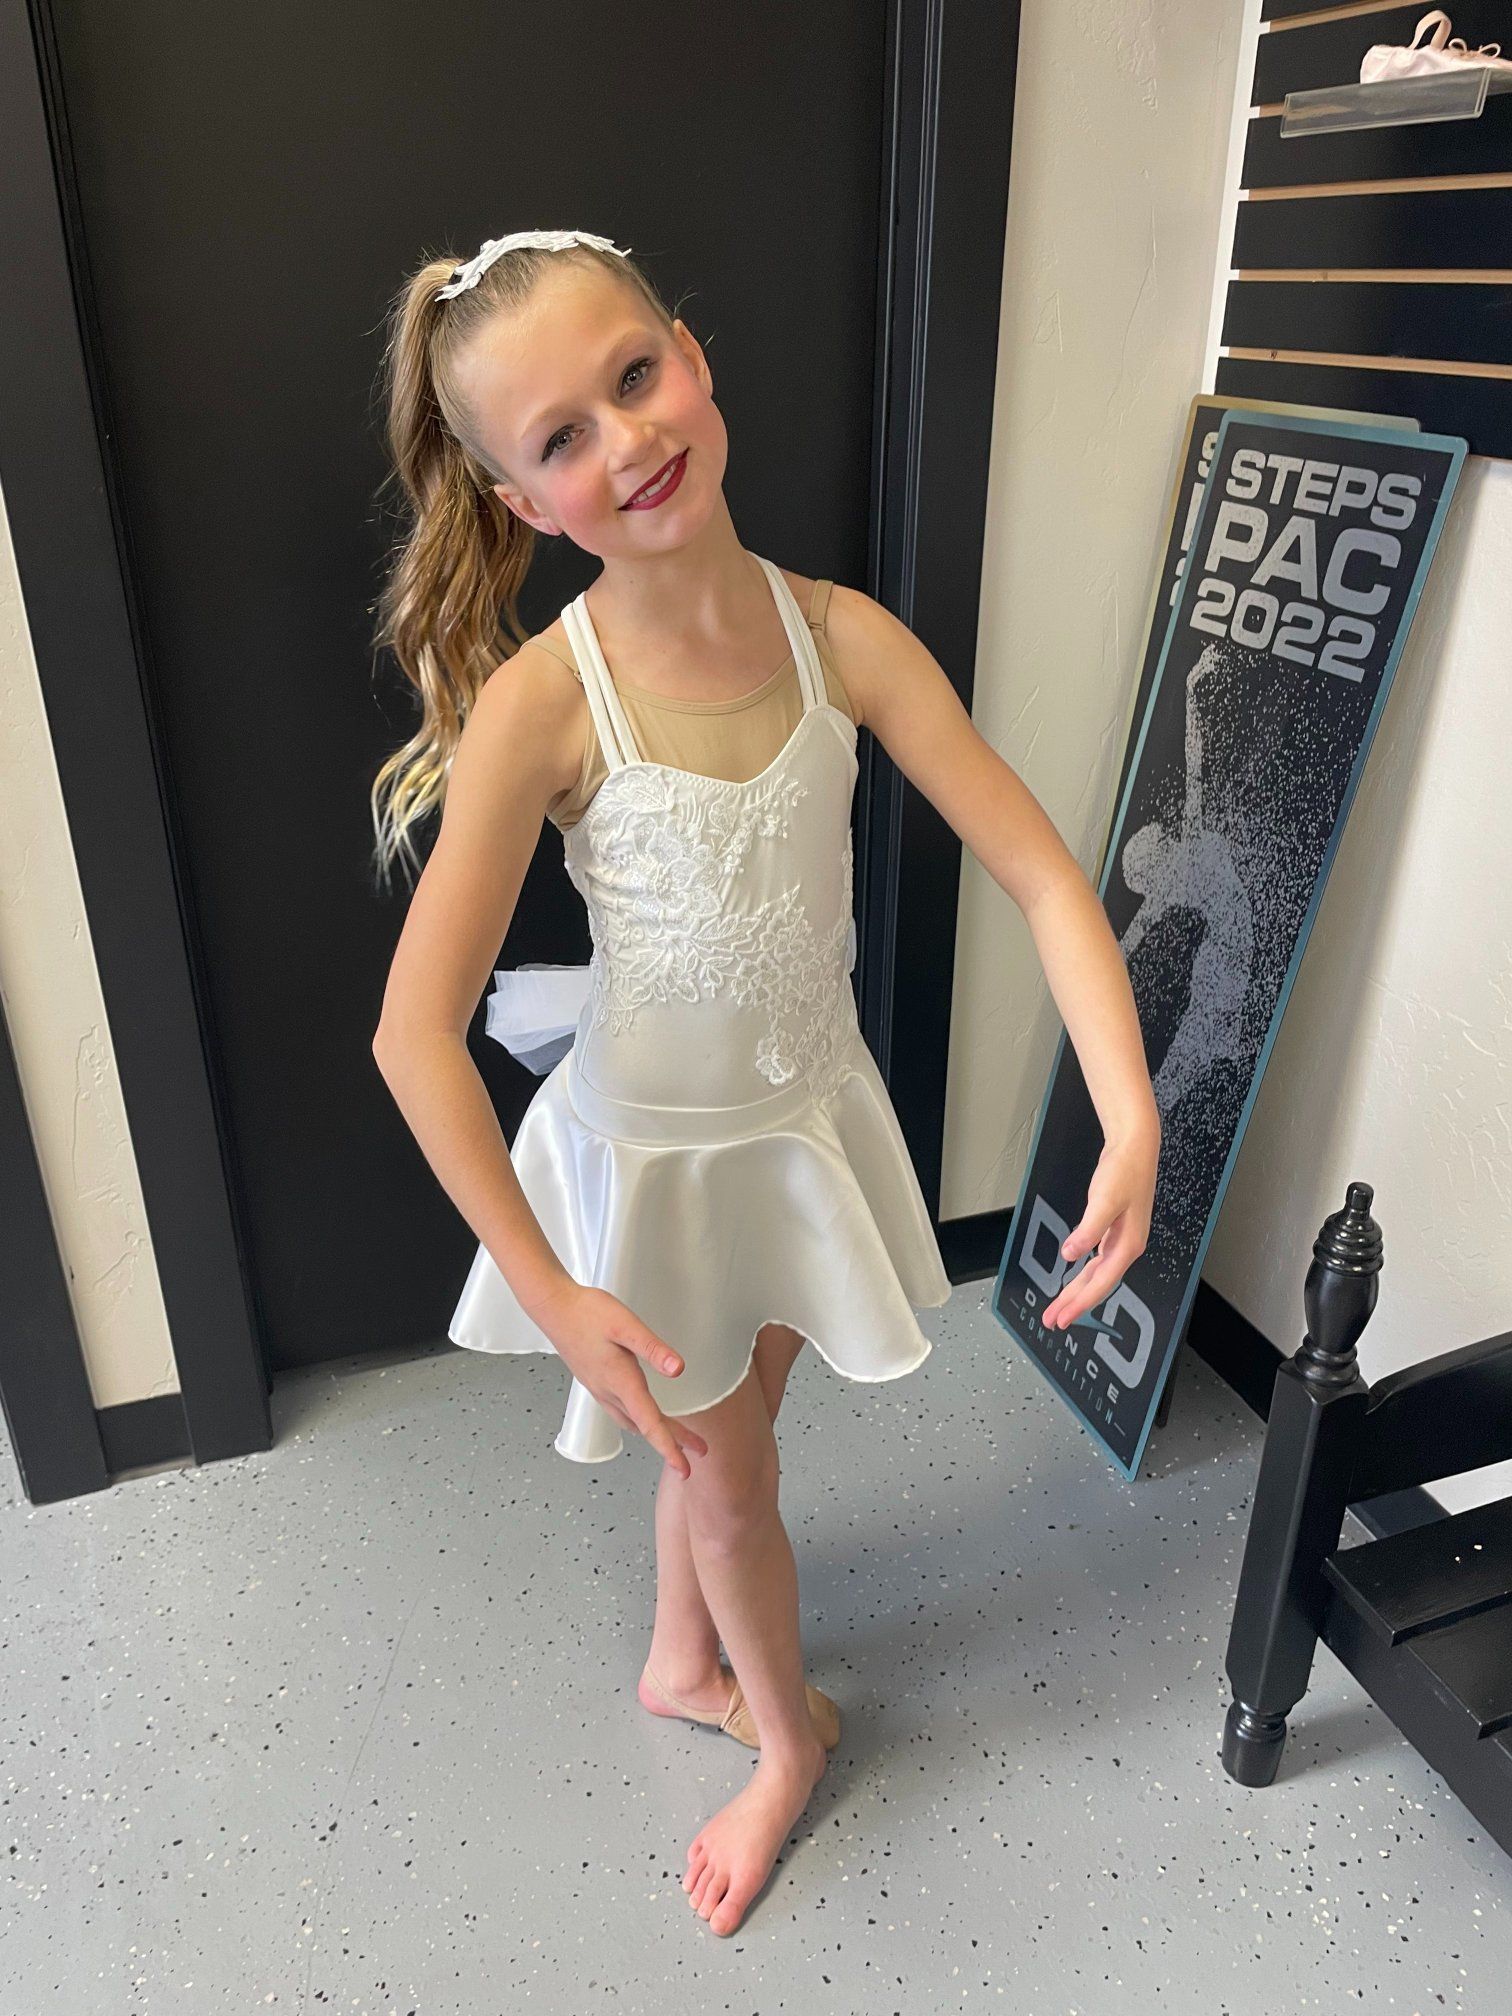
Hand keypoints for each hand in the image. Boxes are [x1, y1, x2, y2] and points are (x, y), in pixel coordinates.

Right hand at [521, 1279, 709, 1475]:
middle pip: (645, 1426)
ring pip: (632, 1421)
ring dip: (655, 1432)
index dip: (670, 1448)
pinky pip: (620, 1411)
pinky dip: (638, 1421)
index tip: (685, 1469)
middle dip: (672, 1443)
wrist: (553, 1308)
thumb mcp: (626, 1325)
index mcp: (620, 1381)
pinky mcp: (595, 1380)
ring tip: (677, 1438)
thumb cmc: (587, 1313)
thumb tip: (678, 1370)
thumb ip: (653, 1348)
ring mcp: (600, 1388)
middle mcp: (609, 1391)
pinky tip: (641, 1416)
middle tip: (696, 1454)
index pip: (650, 1423)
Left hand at [1041, 1124, 1158, 1333]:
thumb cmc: (1125, 1170)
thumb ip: (1088, 1230)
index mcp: (1127, 1244)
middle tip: (1054, 1320)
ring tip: (1059, 1305)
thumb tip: (1072, 1254)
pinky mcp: (1113, 1228)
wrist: (1135, 1146)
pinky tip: (1075, 1276)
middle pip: (1097, 1284)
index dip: (1080, 1303)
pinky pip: (1097, 1261)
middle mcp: (1126, 1246)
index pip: (1101, 1283)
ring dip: (1077, 1290)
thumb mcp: (1104, 1200)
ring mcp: (1121, 1238)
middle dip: (1075, 1303)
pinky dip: (1085, 1272)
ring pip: (1096, 1274)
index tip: (1063, 1318)